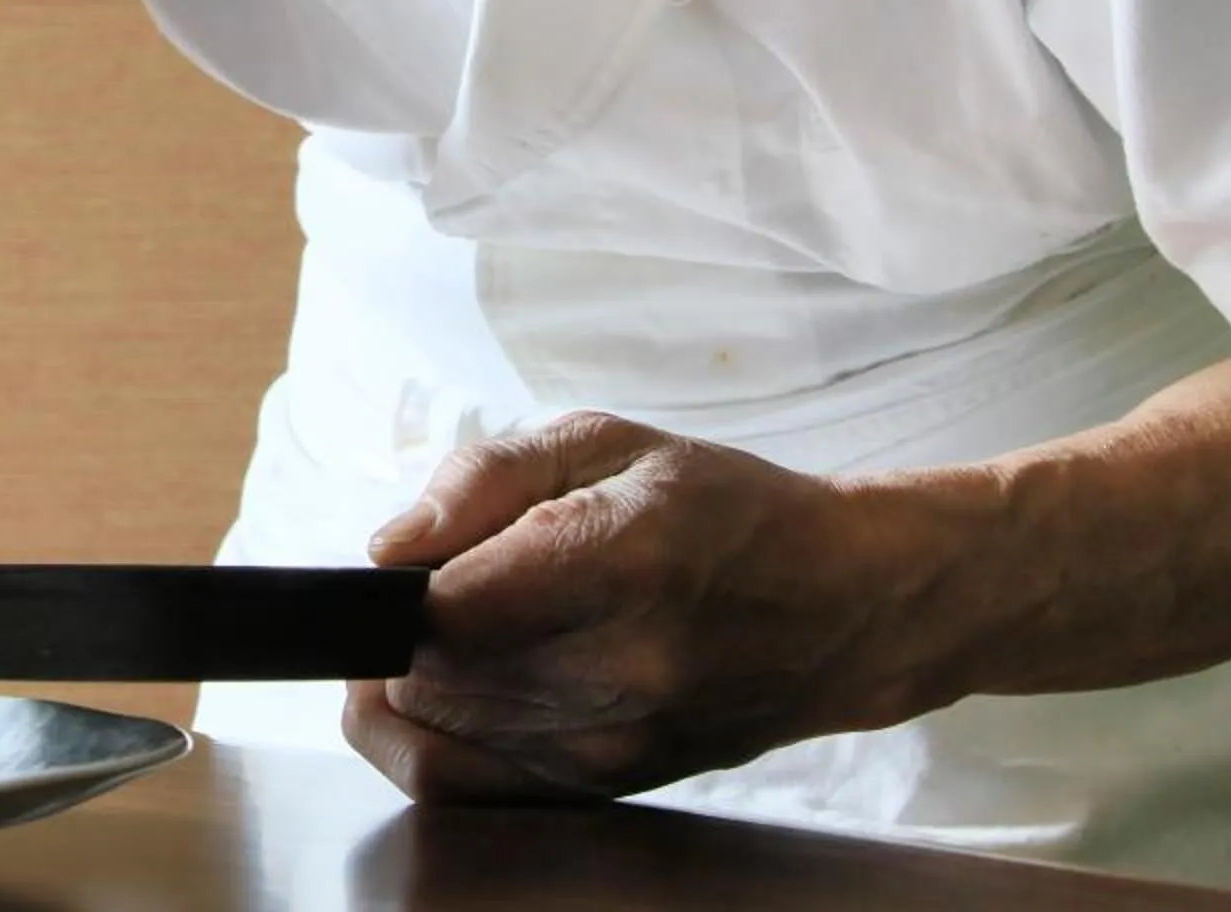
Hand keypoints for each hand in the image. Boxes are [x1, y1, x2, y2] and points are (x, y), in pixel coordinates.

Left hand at [342, 413, 933, 802]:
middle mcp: (620, 667)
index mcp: (620, 560)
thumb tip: (389, 547)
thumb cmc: (722, 510)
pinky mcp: (607, 786)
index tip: (410, 560)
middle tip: (446, 587)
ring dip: (423, 678)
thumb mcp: (605, 443)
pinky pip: (464, 787)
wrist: (841, 607)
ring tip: (468, 629)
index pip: (446, 608)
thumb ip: (483, 478)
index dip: (400, 583)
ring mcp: (615, 742)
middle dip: (406, 626)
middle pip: (429, 672)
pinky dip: (435, 734)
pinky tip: (456, 687)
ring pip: (434, 729)